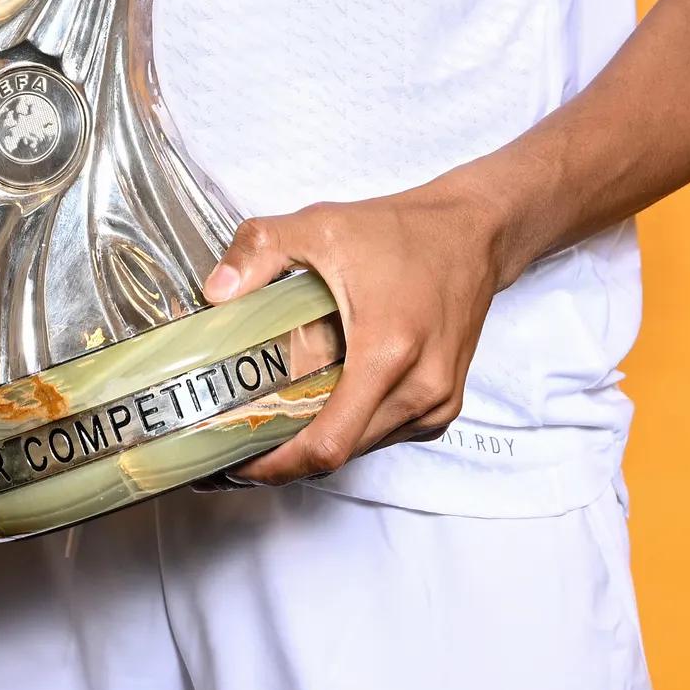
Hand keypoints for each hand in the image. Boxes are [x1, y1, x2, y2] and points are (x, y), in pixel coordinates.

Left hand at [202, 184, 513, 482]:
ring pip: (363, 448)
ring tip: (272, 424)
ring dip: (319, 443)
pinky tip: (322, 405)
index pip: (327, 443)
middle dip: (286, 456)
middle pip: (340, 453)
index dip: (276, 464)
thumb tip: (216, 293)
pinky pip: (386, 434)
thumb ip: (259, 250)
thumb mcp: (320, 225)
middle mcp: (420, 388)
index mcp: (387, 352)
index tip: (234, 459)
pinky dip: (351, 429)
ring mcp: (438, 402)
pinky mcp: (445, 404)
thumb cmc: (401, 231)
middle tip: (237, 441)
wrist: (473, 233)